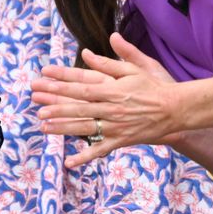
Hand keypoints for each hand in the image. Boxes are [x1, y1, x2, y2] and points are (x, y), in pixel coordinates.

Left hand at [31, 32, 184, 167]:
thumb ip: (110, 61)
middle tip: (37, 105)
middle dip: (56, 106)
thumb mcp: (134, 68)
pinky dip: (85, 157)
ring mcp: (116, 126)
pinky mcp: (121, 140)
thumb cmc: (155, 86)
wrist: (175, 109)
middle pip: (79, 106)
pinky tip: (69, 162)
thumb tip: (87, 51)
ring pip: (85, 127)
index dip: (62, 82)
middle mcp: (112, 107)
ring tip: (44, 127)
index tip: (45, 79)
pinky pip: (100, 149)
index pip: (82, 85)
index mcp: (113, 89)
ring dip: (63, 128)